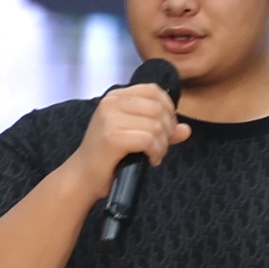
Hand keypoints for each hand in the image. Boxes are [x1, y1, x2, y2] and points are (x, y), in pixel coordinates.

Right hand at [78, 75, 194, 187]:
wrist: (83, 177)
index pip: (154, 90)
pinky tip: (150, 160)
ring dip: (162, 145)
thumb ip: (161, 129)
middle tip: (160, 146)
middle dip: (167, 130)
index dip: (168, 109)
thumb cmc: (108, 156)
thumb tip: (186, 130)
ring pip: (156, 125)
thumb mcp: (135, 136)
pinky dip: (156, 152)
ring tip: (153, 155)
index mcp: (116, 96)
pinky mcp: (112, 137)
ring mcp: (110, 118)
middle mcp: (111, 102)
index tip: (165, 129)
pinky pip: (149, 140)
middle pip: (159, 108)